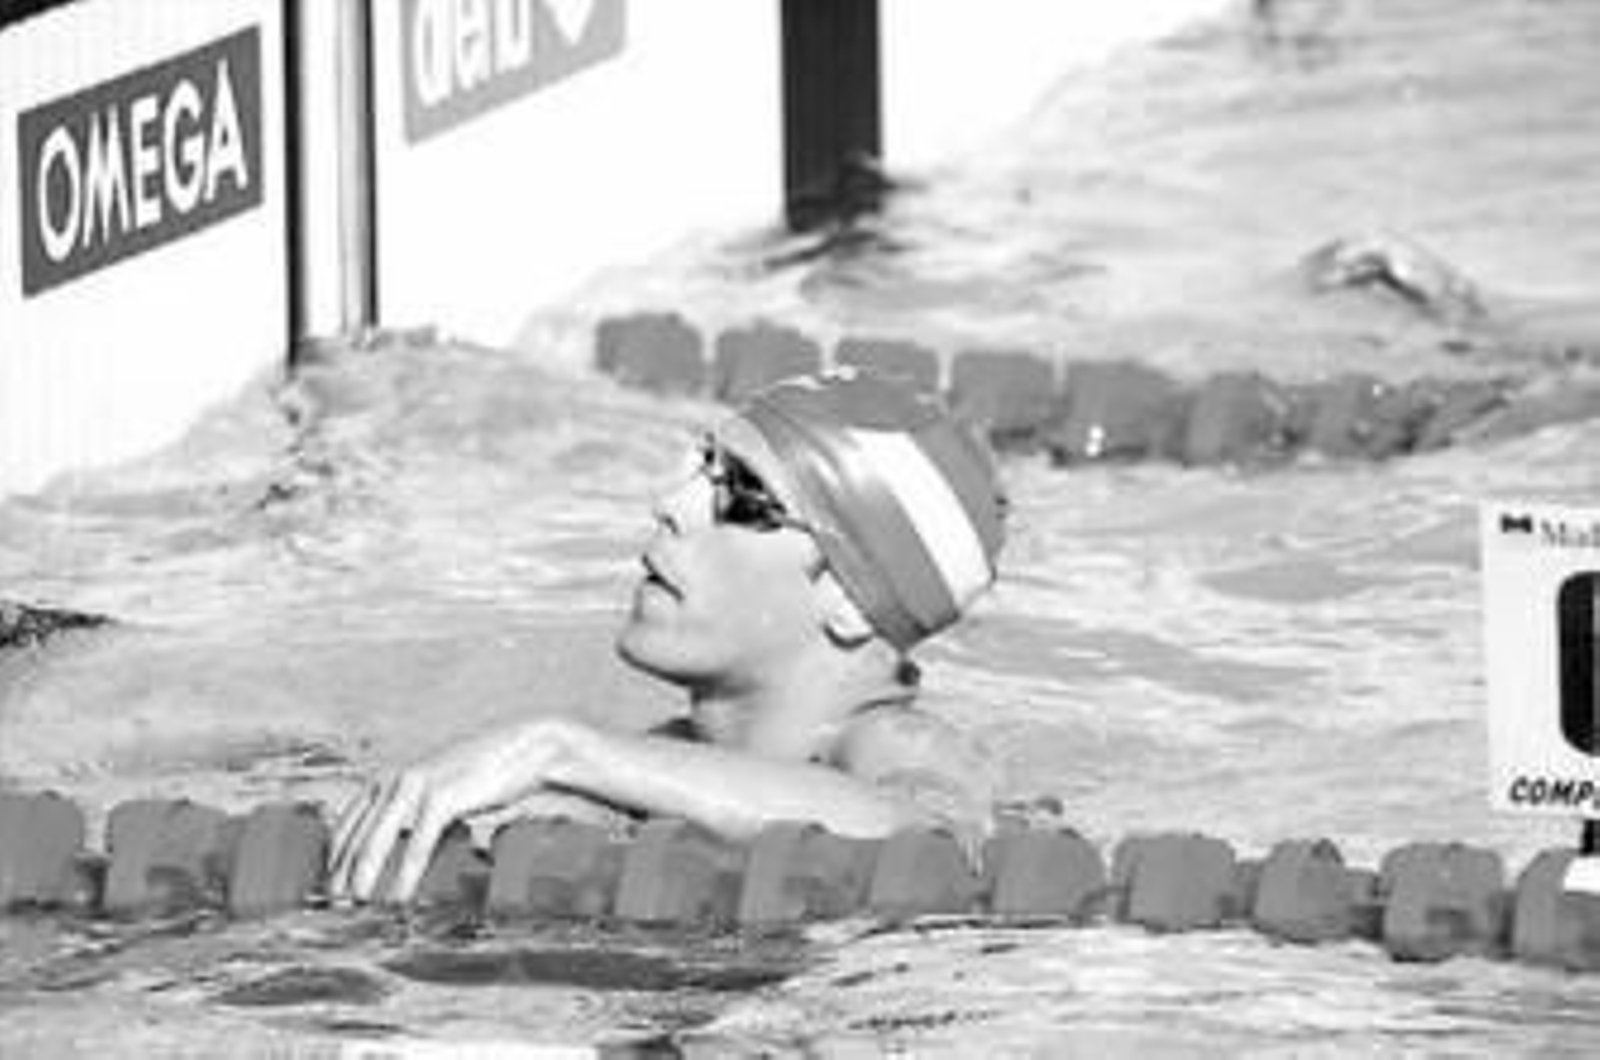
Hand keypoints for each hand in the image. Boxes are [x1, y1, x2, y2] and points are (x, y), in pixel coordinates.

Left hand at [329, 716, 581, 903]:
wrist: (525, 750)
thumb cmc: (484, 777)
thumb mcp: (440, 791)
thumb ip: (420, 811)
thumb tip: (406, 850)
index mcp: (389, 779)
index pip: (345, 824)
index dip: (331, 859)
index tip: (326, 888)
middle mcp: (395, 781)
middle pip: (354, 837)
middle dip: (339, 876)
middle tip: (335, 908)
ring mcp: (418, 787)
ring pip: (377, 843)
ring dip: (363, 879)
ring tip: (357, 908)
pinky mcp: (444, 798)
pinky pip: (417, 845)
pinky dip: (404, 876)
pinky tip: (397, 898)